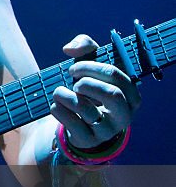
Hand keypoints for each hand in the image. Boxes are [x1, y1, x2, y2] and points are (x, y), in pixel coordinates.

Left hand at [50, 34, 140, 149]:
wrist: (81, 124)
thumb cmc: (90, 88)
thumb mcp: (93, 65)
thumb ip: (86, 46)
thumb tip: (69, 49)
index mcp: (131, 95)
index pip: (116, 76)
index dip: (91, 67)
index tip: (74, 68)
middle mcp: (124, 115)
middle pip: (112, 94)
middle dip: (86, 83)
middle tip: (74, 83)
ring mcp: (107, 130)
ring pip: (86, 109)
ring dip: (65, 95)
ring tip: (59, 93)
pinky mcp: (89, 140)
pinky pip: (71, 123)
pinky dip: (58, 109)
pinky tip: (56, 105)